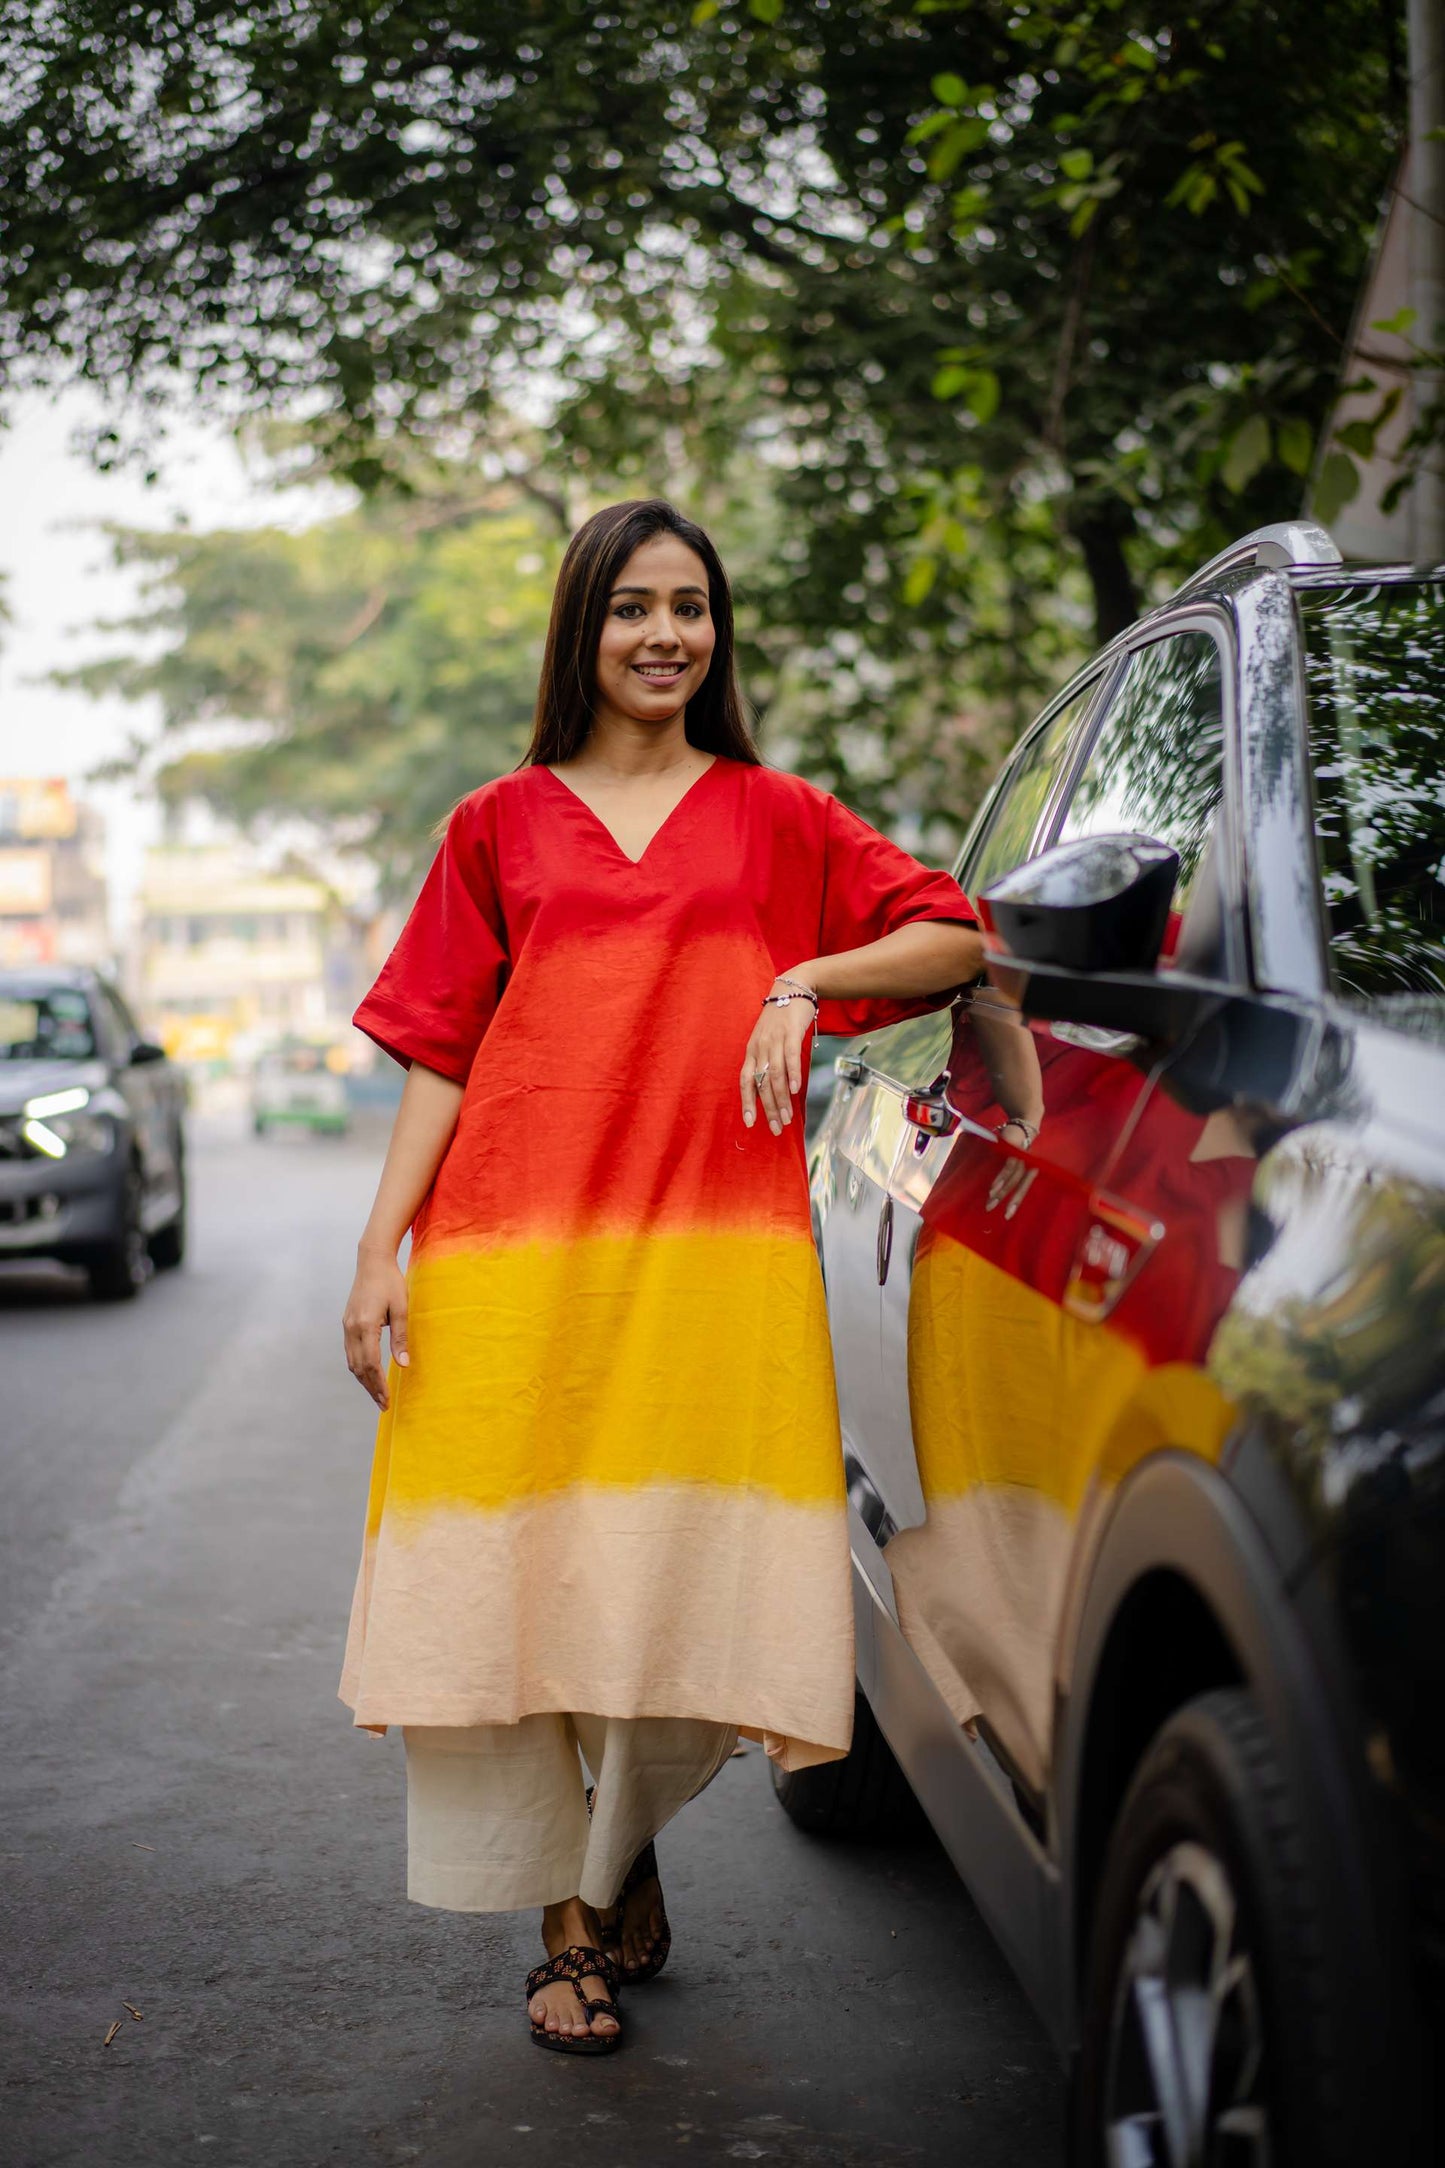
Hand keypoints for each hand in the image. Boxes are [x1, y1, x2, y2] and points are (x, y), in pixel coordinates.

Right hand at [343, 1247, 409, 1409]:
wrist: (372, 1262)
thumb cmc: (390, 1282)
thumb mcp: (401, 1308)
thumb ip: (400, 1337)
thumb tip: (404, 1364)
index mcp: (365, 1325)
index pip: (370, 1364)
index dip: (378, 1385)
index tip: (387, 1400)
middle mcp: (351, 1328)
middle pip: (359, 1367)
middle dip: (371, 1388)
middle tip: (383, 1405)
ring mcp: (346, 1326)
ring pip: (352, 1362)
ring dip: (363, 1380)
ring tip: (377, 1395)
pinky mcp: (346, 1324)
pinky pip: (350, 1352)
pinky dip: (359, 1367)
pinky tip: (368, 1375)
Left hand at [740, 981, 815, 1135]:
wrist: (793, 989)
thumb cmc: (780, 1019)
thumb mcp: (767, 1040)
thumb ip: (767, 1061)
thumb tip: (771, 1089)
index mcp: (752, 1051)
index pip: (745, 1081)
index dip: (747, 1102)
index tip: (750, 1123)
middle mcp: (760, 1047)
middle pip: (762, 1083)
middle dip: (768, 1108)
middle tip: (777, 1128)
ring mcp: (774, 1039)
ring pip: (775, 1074)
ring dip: (781, 1098)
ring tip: (788, 1117)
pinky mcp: (790, 1032)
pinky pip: (790, 1056)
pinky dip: (792, 1074)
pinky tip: (795, 1089)